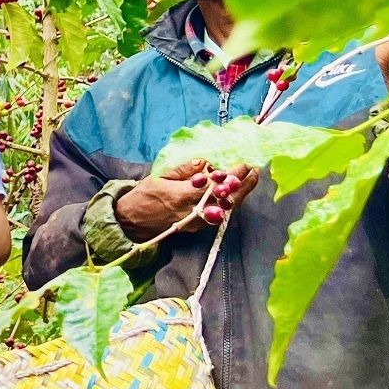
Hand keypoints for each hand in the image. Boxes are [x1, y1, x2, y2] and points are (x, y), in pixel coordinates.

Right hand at [113, 161, 258, 239]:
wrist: (133, 221)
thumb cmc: (145, 195)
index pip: (214, 185)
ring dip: (241, 193)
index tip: (243, 162)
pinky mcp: (199, 227)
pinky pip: (220, 214)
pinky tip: (238, 191)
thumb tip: (206, 161)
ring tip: (252, 178)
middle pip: (227, 199)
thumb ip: (184, 169)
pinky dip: (231, 202)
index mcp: (182, 196)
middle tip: (255, 170)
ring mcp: (198, 222)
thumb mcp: (160, 176)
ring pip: (227, 208)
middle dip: (243, 184)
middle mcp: (194, 211)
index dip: (231, 174)